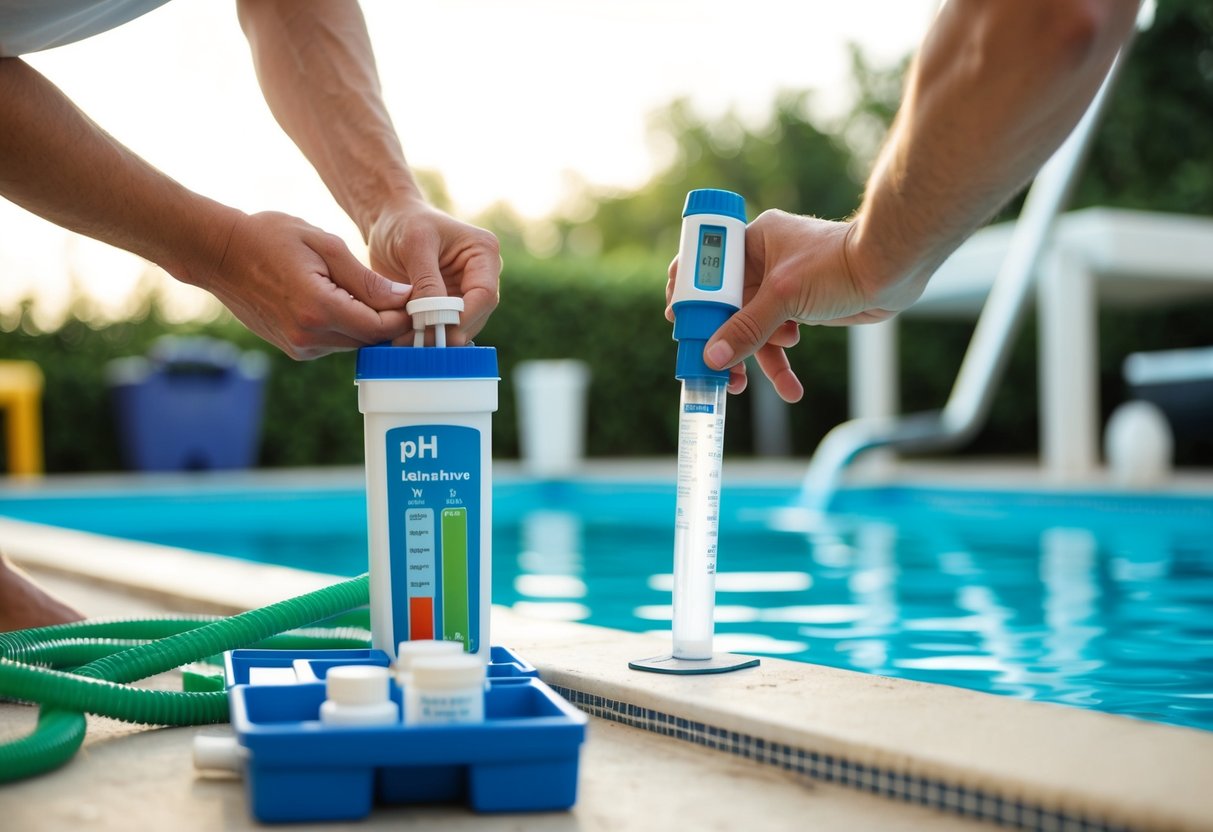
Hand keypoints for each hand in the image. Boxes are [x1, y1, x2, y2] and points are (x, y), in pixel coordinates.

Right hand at [207, 211, 413, 359]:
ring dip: (366, 324)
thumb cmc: (270, 238)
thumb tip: (403, 298)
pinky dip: (345, 326)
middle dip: (389, 322)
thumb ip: (365, 278)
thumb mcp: (324, 245)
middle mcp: (309, 337)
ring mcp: (299, 346)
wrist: (219, 253)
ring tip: (369, 293)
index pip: (379, 327)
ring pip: (353, 344)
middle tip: (402, 297)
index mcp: (319, 309)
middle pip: (369, 340)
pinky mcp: (294, 348)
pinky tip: (341, 301)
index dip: (403, 316)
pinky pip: (334, 343)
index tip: (417, 299)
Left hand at [367, 199, 500, 345]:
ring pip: (462, 326)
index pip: (484, 293)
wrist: (389, 222)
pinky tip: (408, 342)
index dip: (465, 316)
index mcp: (483, 253)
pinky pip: (444, 326)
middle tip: (423, 346)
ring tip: (410, 347)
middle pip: (477, 315)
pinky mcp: (449, 305)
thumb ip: (427, 280)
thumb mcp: (414, 244)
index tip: (442, 332)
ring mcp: (467, 292)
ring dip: (439, 338)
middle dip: (451, 331)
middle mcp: (482, 275)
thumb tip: (435, 317)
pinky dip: (428, 336)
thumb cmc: (404, 223)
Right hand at [678, 210, 904, 402]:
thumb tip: (712, 356)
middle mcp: (762, 262)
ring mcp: (781, 287)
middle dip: (721, 340)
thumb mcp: (785, 297)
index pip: (707, 266)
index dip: (692, 295)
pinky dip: (779, 361)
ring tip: (743, 387)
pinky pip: (776, 338)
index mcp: (752, 242)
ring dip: (752, 359)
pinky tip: (789, 384)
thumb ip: (747, 328)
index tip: (681, 323)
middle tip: (711, 369)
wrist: (892, 270)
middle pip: (726, 306)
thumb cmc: (839, 264)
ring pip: (752, 327)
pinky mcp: (799, 308)